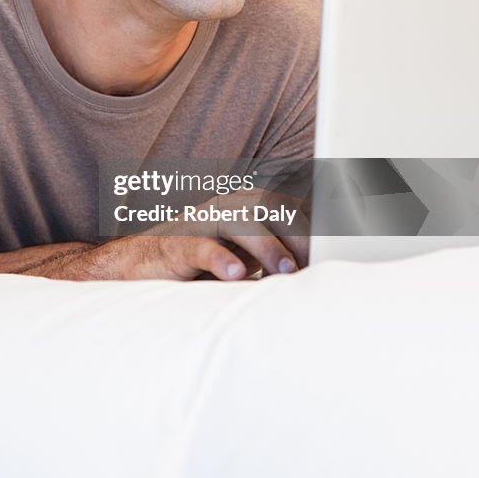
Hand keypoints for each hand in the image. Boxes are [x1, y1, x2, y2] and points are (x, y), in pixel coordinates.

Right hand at [99, 187, 308, 280]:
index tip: (337, 242)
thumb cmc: (205, 263)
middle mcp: (227, 207)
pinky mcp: (177, 244)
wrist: (141, 266)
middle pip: (270, 207)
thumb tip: (323, 267)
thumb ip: (279, 254)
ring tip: (284, 271)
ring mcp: (202, 222)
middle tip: (313, 263)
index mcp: (247, 205)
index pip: (289, 202)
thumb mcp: (248, 256)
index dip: (314, 221)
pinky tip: (235, 275)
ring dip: (267, 246)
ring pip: (240, 222)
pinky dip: (220, 258)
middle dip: (297, 233)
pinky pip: (201, 246)